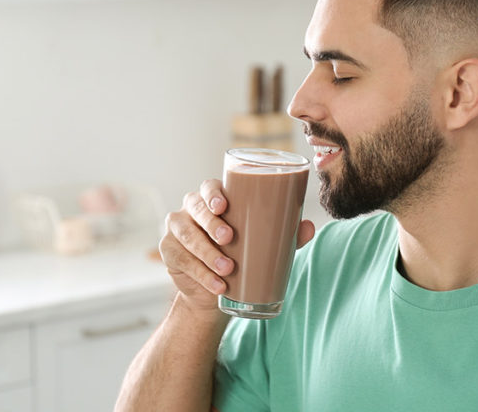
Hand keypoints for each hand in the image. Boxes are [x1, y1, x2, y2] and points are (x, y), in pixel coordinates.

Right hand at [159, 179, 316, 315]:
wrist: (218, 289)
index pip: (210, 187)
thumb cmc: (242, 255)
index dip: (213, 194)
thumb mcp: (264, 244)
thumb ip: (285, 235)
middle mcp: (192, 209)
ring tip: (228, 269)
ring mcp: (177, 229)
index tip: (224, 206)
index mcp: (214, 200)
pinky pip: (183, 260)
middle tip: (228, 238)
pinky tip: (217, 285)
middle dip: (210, 223)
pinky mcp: (169, 251)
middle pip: (195, 208)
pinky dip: (201, 274)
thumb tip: (308, 227)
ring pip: (187, 235)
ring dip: (207, 253)